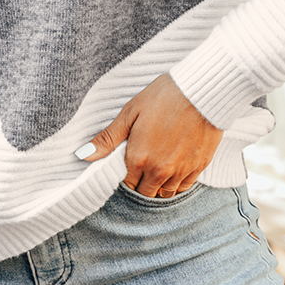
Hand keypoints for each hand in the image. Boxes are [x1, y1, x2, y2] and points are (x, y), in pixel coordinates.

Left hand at [77, 74, 222, 196]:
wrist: (201, 91)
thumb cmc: (163, 96)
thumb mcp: (130, 113)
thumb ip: (108, 138)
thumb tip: (83, 155)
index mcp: (138, 158)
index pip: (127, 183)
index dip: (127, 175)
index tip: (130, 163)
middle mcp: (159, 170)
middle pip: (145, 192)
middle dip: (142, 183)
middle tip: (144, 165)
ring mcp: (180, 171)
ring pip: (165, 193)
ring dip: (159, 185)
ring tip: (159, 167)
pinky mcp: (199, 167)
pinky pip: (184, 187)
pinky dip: (178, 183)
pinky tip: (175, 168)